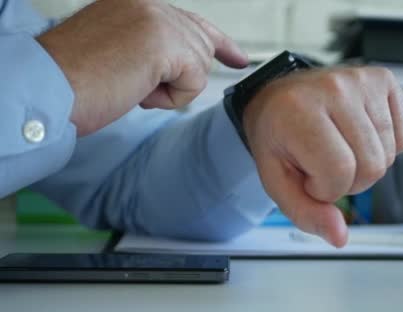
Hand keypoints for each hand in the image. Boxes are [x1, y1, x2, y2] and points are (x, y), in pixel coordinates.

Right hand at [37, 0, 247, 135]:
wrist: (50, 87)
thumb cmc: (74, 78)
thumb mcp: (119, 52)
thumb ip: (154, 48)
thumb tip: (183, 63)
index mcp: (137, 4)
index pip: (191, 21)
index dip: (219, 42)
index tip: (239, 58)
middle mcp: (151, 3)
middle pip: (201, 47)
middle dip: (184, 76)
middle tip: (140, 83)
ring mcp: (160, 19)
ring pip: (198, 66)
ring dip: (169, 89)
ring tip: (129, 83)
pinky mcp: (168, 42)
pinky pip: (195, 82)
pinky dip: (171, 98)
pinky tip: (138, 90)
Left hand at [243, 67, 402, 246]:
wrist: (279, 98)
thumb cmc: (278, 136)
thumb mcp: (276, 180)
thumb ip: (305, 212)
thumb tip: (339, 236)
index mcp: (299, 111)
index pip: (339, 172)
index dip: (326, 189)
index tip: (309, 176)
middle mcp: (334, 89)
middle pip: (372, 166)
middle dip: (349, 180)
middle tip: (325, 163)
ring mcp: (362, 81)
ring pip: (389, 155)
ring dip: (366, 164)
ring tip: (340, 147)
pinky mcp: (383, 80)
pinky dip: (387, 146)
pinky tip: (360, 135)